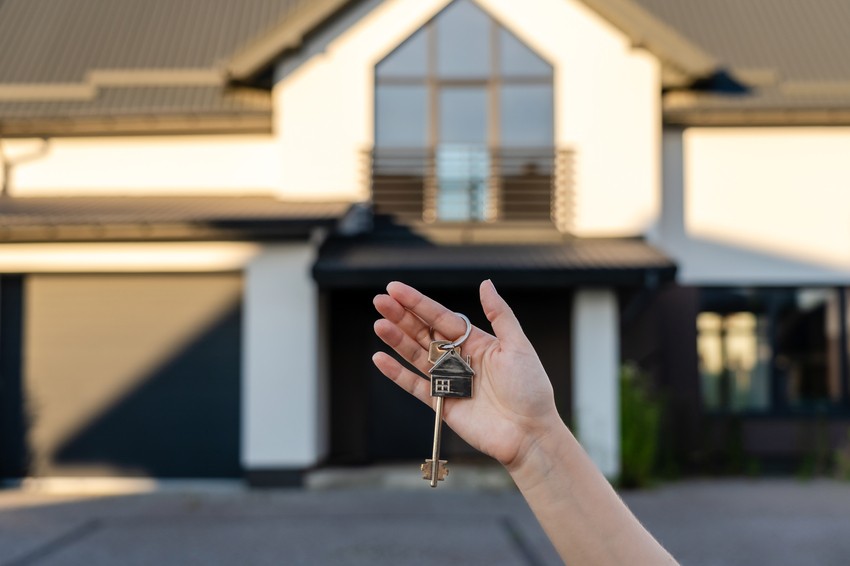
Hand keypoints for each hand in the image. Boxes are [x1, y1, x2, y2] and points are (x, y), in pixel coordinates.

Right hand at [372, 280, 562, 468]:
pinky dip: (396, 373)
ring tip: (379, 324)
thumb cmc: (531, 389)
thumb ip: (499, 314)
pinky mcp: (441, 404)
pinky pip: (414, 386)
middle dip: (401, 317)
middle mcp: (458, 358)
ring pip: (415, 355)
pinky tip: (380, 358)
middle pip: (423, 332)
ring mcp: (448, 381)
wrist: (530, 433)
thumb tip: (485, 283)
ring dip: (396, 340)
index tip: (395, 289)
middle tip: (379, 301)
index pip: (440, 317)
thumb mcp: (518, 346)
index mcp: (475, 341)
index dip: (417, 303)